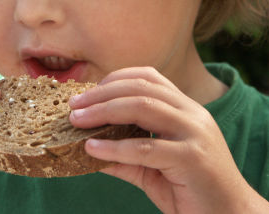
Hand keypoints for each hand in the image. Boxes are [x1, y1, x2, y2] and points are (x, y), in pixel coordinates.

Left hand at [69, 67, 268, 213]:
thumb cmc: (191, 190)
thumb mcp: (153, 169)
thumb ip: (125, 156)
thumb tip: (88, 149)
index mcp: (185, 109)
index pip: (149, 77)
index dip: (115, 79)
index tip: (89, 93)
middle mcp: (192, 114)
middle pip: (141, 88)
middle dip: (101, 94)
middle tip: (73, 107)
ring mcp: (195, 133)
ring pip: (143, 107)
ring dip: (103, 111)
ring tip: (77, 121)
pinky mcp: (193, 158)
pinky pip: (146, 147)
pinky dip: (114, 147)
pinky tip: (92, 149)